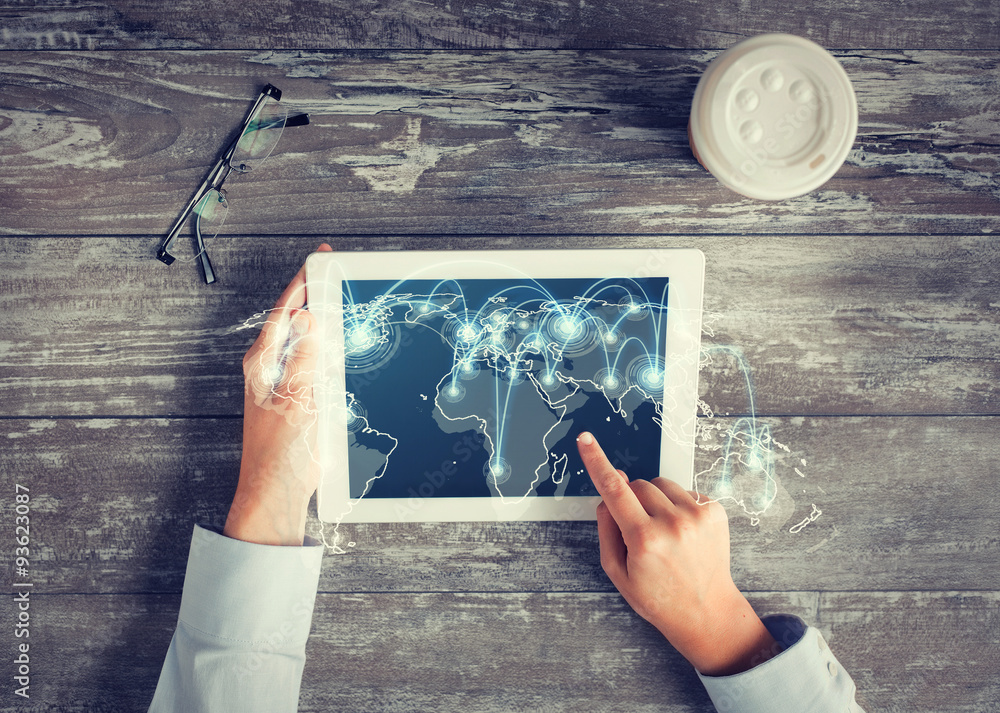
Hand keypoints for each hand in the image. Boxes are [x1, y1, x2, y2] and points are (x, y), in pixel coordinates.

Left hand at [223, 243, 332, 545]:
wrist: (278, 492)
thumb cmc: (279, 455)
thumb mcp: (296, 401)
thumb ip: (303, 359)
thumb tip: (309, 319)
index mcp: (262, 364)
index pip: (283, 312)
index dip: (303, 285)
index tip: (320, 262)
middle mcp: (269, 370)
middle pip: (294, 322)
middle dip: (315, 297)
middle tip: (336, 276)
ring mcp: (283, 385)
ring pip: (306, 343)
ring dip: (324, 325)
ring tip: (343, 305)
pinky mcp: (297, 400)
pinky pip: (315, 365)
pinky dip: (329, 352)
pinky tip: (343, 350)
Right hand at [577, 431, 777, 675]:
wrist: (706, 612)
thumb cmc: (657, 596)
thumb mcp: (617, 570)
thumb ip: (606, 527)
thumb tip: (609, 491)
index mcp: (644, 540)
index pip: (614, 490)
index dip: (596, 461)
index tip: (585, 439)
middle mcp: (673, 524)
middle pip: (637, 485)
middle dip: (631, 499)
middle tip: (638, 529)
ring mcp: (698, 516)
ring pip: (660, 484)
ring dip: (655, 500)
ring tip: (663, 533)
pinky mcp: (715, 511)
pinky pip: (683, 491)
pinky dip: (677, 506)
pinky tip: (682, 533)